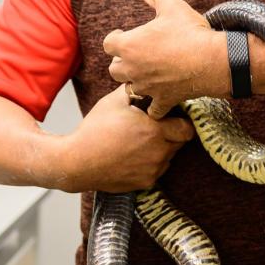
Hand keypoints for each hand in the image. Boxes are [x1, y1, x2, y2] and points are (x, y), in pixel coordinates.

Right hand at [60, 84, 193, 191]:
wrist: (77, 162)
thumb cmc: (94, 131)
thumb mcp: (113, 102)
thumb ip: (133, 91)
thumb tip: (142, 81)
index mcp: (155, 131)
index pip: (187, 128)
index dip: (181, 121)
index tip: (172, 118)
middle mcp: (159, 152)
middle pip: (180, 143)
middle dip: (172, 134)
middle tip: (155, 128)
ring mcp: (153, 170)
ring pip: (169, 157)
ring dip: (162, 149)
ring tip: (141, 142)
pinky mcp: (145, 183)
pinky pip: (157, 171)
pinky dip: (151, 164)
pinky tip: (134, 156)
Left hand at [104, 0, 227, 118]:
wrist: (211, 60)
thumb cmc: (189, 32)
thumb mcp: (173, 7)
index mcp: (129, 45)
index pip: (108, 43)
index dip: (115, 38)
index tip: (123, 34)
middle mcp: (133, 68)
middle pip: (114, 70)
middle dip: (122, 63)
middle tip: (134, 56)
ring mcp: (147, 87)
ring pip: (130, 89)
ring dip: (135, 83)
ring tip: (146, 76)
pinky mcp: (163, 100)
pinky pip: (152, 110)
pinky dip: (154, 106)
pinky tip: (160, 100)